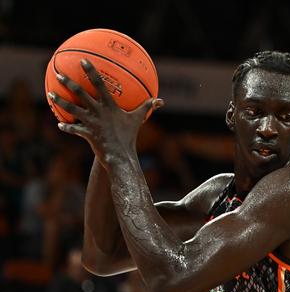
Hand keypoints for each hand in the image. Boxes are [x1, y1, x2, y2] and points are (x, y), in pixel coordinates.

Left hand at [47, 59, 163, 166]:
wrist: (121, 155)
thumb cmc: (130, 136)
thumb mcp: (138, 119)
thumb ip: (147, 107)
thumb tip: (161, 101)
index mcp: (110, 106)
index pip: (99, 84)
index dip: (90, 71)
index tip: (82, 61)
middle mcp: (98, 112)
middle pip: (80, 93)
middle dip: (68, 83)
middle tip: (59, 74)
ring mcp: (91, 122)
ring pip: (72, 109)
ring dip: (60, 101)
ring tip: (50, 93)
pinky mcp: (86, 134)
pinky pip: (73, 129)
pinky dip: (66, 126)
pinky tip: (59, 124)